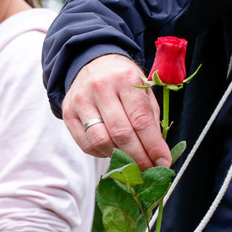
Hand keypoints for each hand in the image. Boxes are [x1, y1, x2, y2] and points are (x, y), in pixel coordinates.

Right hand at [62, 54, 170, 168]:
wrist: (92, 62)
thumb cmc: (122, 80)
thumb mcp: (142, 89)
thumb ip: (150, 118)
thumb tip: (158, 153)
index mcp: (125, 79)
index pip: (141, 120)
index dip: (153, 146)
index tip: (163, 163)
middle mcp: (101, 88)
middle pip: (121, 134)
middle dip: (138, 157)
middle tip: (148, 170)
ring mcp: (81, 100)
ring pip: (101, 141)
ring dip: (118, 157)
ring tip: (130, 162)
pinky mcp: (68, 112)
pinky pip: (85, 144)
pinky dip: (101, 153)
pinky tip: (111, 152)